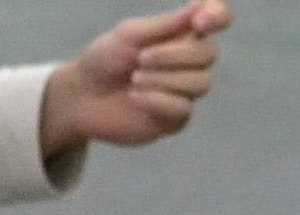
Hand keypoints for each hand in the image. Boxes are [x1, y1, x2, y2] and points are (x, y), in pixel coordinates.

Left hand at [40, 0, 224, 153]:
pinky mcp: (175, 119)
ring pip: (200, 83)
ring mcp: (184, 91)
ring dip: (164, 80)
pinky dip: (157, 100)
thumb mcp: (130, 35)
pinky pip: (184, 108)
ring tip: (134, 80)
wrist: (82, 97)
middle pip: (209, 54)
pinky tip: (135, 98)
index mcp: (180, 34)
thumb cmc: (104, 59)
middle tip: (140, 59)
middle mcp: (188, 62)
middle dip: (174, 56)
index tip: (199, 21)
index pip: (216, 19)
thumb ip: (166, 24)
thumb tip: (200, 5)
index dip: (217, 16)